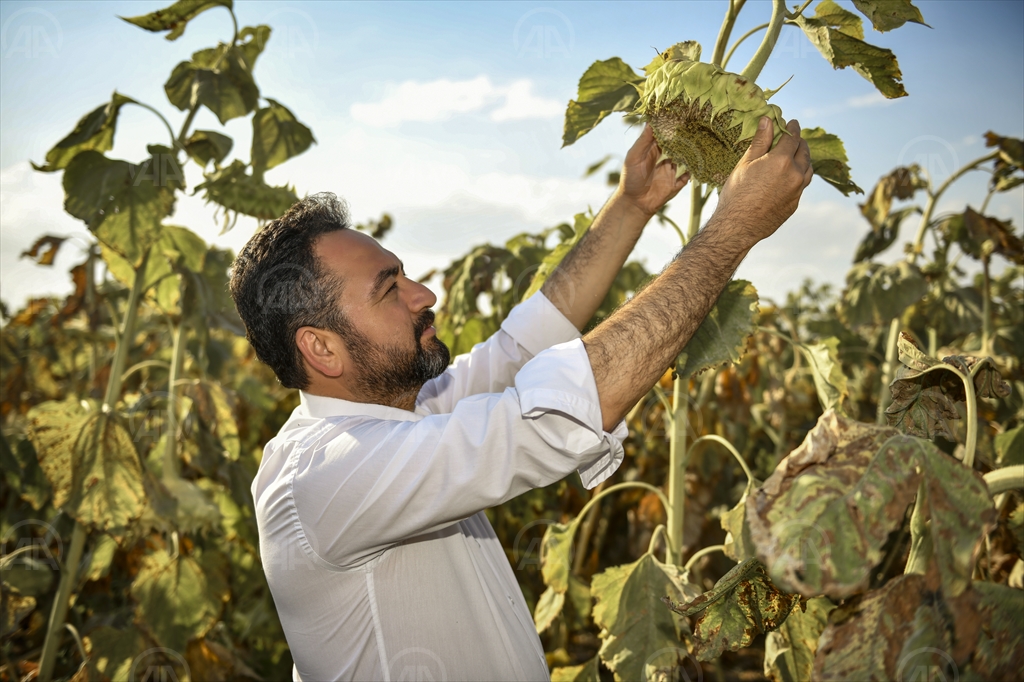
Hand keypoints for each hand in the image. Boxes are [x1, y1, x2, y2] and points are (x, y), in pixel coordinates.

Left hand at [616, 125, 689, 216]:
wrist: (633, 203)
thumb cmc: (630, 179)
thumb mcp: (634, 157)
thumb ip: (643, 141)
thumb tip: (650, 121)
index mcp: (653, 151)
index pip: (664, 136)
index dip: (671, 127)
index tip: (680, 116)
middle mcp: (664, 159)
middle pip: (677, 146)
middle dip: (684, 139)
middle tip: (694, 127)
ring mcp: (670, 172)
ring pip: (684, 160)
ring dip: (690, 154)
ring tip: (699, 144)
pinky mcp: (675, 184)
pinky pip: (686, 177)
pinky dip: (691, 173)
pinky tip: (695, 167)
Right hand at [715, 117, 812, 245]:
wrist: (737, 227)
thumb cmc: (736, 194)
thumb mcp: (745, 164)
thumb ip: (760, 141)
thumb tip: (768, 120)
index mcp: (781, 160)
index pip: (793, 137)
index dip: (792, 128)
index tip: (791, 123)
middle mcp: (795, 174)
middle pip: (804, 151)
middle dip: (800, 142)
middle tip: (793, 137)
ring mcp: (797, 190)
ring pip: (808, 168)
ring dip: (803, 158)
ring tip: (795, 155)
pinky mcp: (795, 203)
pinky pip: (802, 184)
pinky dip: (799, 175)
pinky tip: (789, 176)